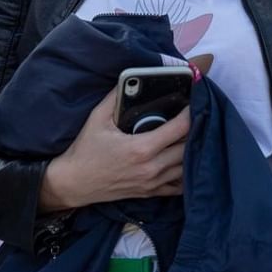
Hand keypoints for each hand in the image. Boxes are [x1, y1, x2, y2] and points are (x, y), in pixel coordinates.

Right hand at [38, 85, 187, 212]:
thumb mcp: (97, 119)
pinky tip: (186, 161)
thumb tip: (130, 79)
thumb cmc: (85, 150)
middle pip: (189, 147)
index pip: (180, 129)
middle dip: (196, 129)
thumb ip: (115, 97)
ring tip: (193, 135)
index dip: (191, 113)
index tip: (194, 102)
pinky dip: (186, 173)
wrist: (74, 183)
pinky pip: (179, 186)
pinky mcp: (150, 193)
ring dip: (193, 150)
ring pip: (187, 167)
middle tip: (197, 115)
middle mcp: (151, 167)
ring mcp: (152, 183)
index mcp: (141, 148)